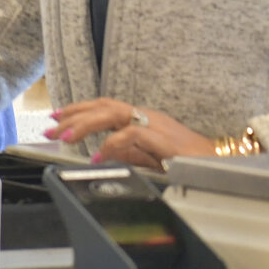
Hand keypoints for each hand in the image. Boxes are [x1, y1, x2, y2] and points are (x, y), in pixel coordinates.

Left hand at [43, 98, 219, 168]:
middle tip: (49, 127)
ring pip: (112, 114)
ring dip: (84, 125)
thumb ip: (130, 151)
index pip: (105, 106)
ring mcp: (154, 123)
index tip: (56, 117)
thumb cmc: (189, 159)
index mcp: (142, 118)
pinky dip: (111, 145)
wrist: (219, 163)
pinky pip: (131, 135)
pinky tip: (98, 156)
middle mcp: (146, 115)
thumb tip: (105, 152)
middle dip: (73, 115)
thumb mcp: (151, 155)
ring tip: (64, 137)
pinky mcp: (162, 137)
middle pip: (103, 106)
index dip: (79, 110)